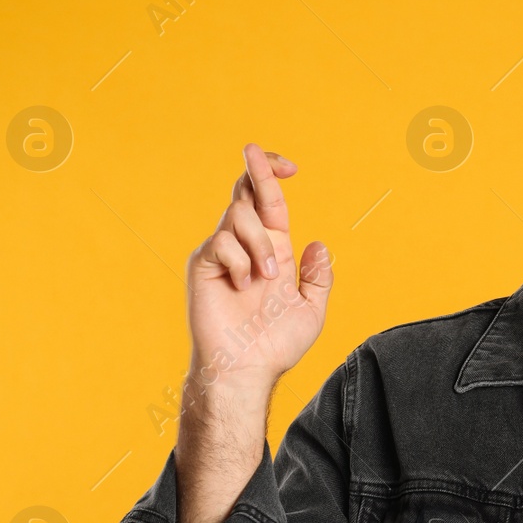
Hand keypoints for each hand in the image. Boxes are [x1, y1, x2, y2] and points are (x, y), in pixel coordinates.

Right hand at [186, 143, 332, 395]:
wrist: (247, 368)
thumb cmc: (276, 345)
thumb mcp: (312, 308)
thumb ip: (319, 276)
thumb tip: (318, 243)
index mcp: (272, 250)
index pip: (270, 202)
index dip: (274, 176)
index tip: (289, 165)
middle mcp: (245, 246)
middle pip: (247, 193)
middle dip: (258, 170)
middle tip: (262, 154)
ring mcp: (222, 253)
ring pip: (240, 216)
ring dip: (260, 244)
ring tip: (266, 280)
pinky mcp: (203, 265)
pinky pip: (222, 242)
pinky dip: (240, 261)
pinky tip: (242, 286)